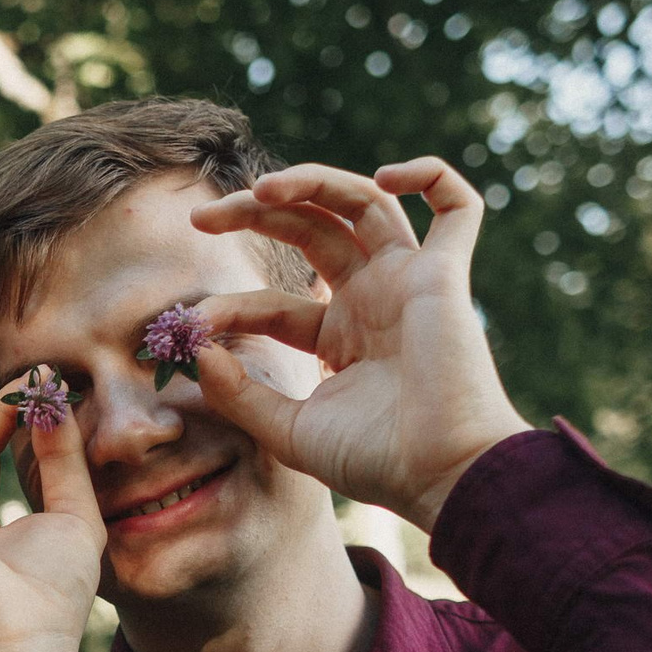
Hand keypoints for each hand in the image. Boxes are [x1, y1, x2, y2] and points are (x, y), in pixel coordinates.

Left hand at [188, 158, 530, 531]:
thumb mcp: (288, 431)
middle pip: (310, 230)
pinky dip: (432, 176)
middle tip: (201, 217)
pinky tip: (385, 176)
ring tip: (259, 192)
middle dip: (254, 214)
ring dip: (311, 183)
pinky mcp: (445, 276)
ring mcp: (408, 283)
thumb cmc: (375, 462)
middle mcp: (371, 300)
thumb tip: (197, 349)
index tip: (193, 324)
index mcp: (337, 337)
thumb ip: (239, 393)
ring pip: (362, 203)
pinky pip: (458, 209)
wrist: (440, 476)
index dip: (230, 306)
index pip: (271, 301)